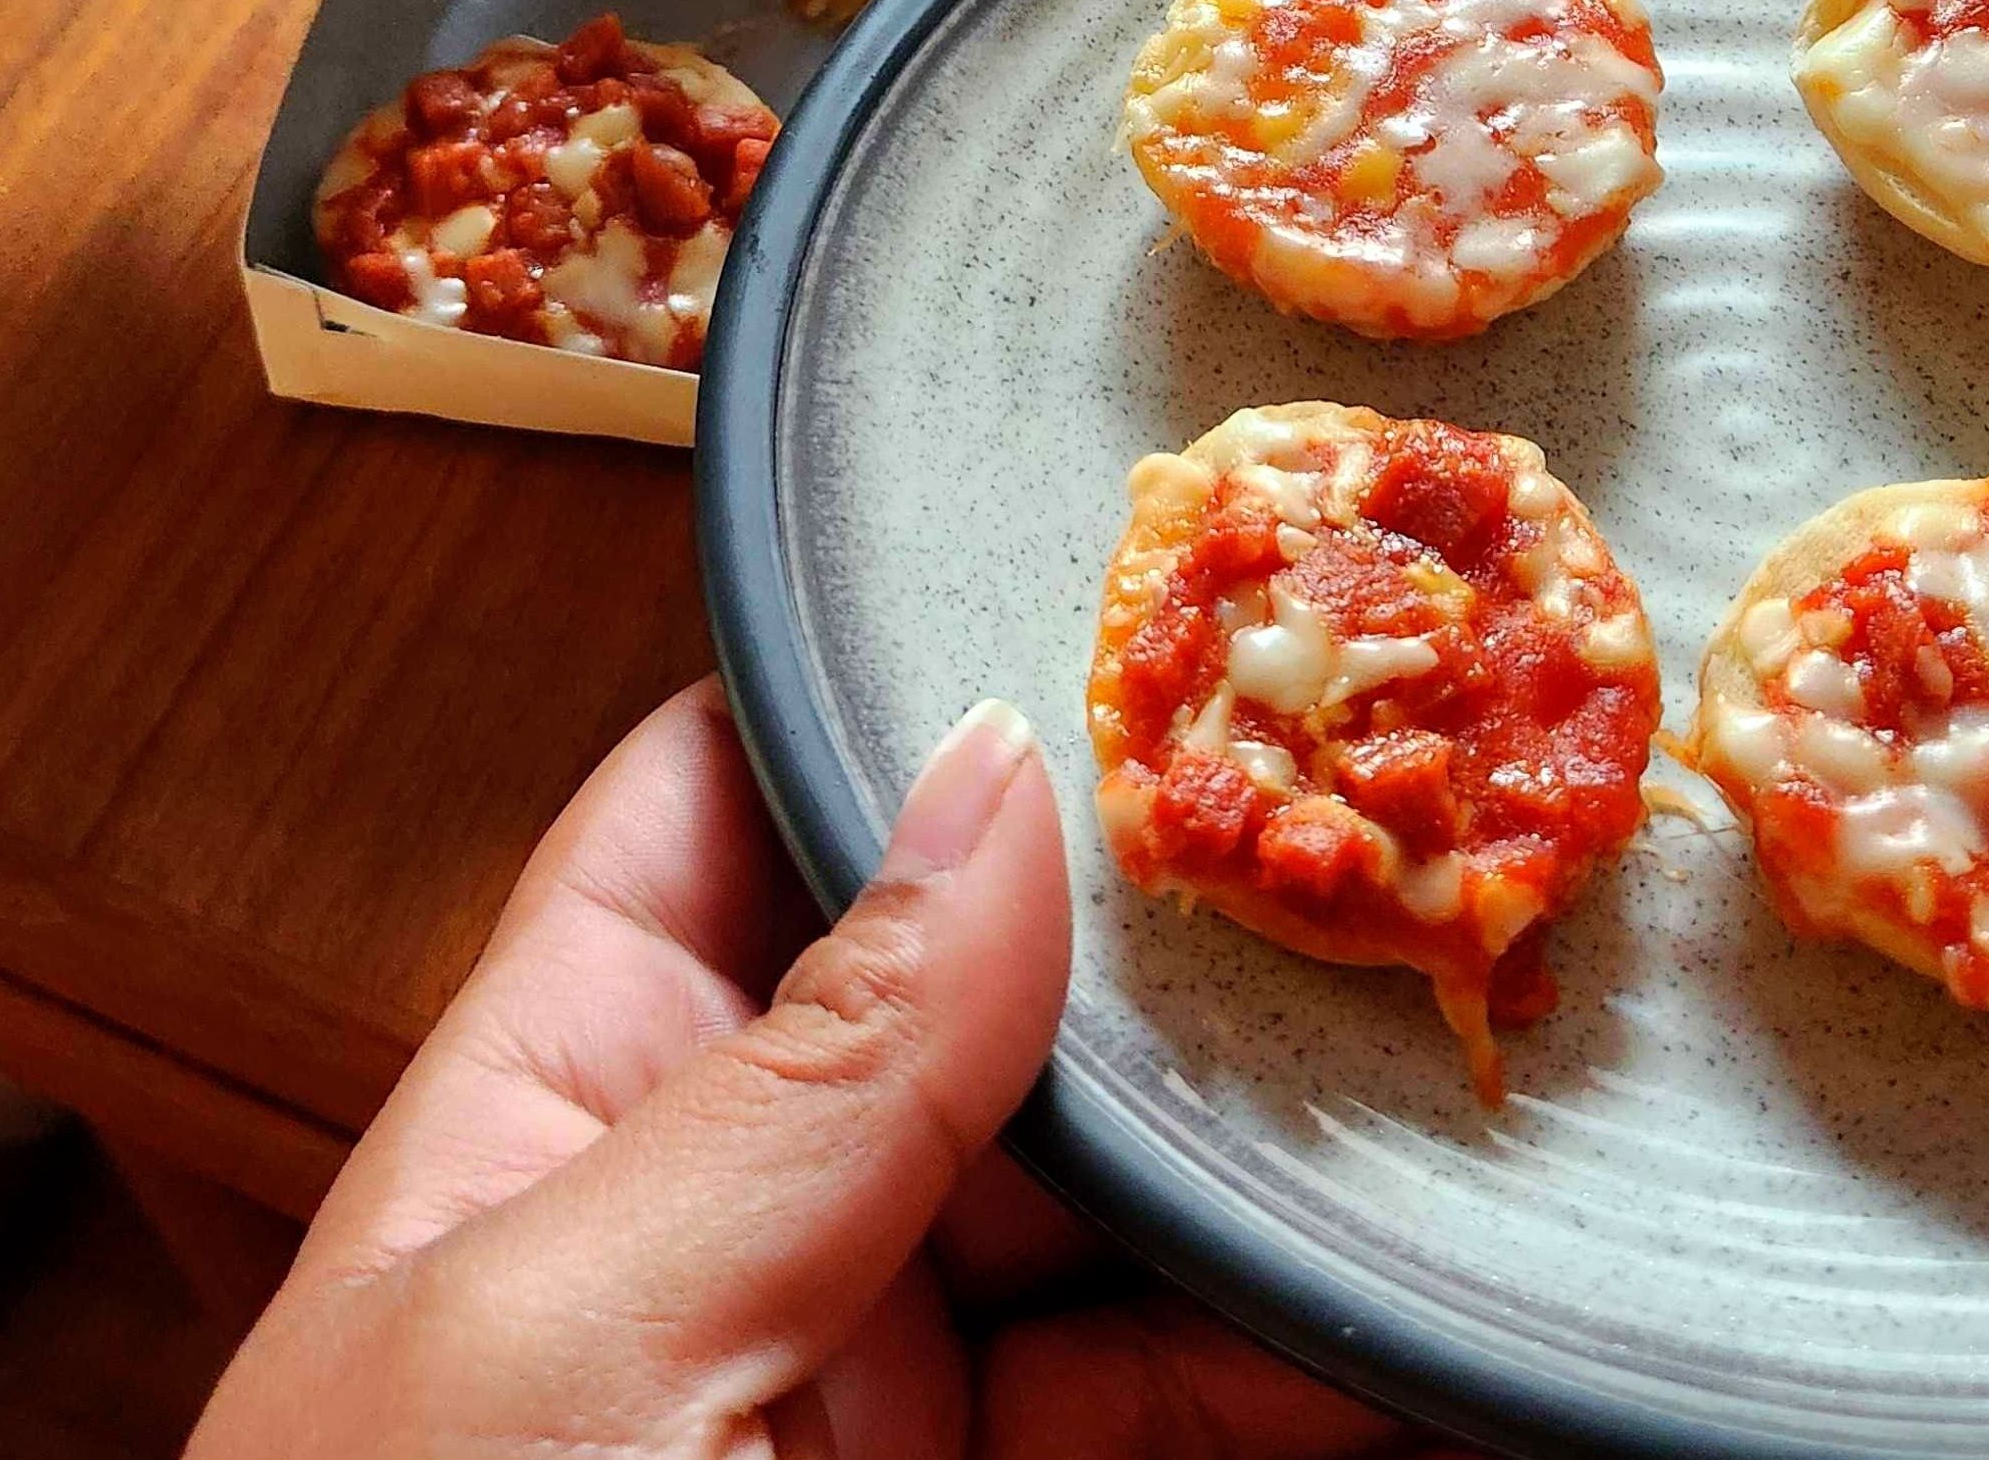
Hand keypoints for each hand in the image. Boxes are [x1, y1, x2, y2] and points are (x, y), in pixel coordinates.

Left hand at [188, 680, 1459, 1458]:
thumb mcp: (580, 1346)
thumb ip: (809, 1068)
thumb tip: (993, 778)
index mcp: (553, 1116)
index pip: (723, 818)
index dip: (897, 707)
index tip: (1108, 608)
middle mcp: (719, 1227)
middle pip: (967, 1001)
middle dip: (1151, 933)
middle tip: (1365, 819)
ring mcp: (868, 1390)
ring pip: (1105, 1211)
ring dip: (1264, 1154)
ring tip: (1434, 1037)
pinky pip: (1173, 1404)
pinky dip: (1304, 1363)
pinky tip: (1422, 1309)